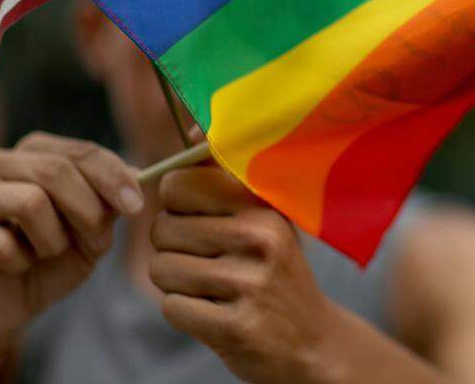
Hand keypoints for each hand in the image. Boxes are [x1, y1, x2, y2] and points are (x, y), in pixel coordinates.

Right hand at [0, 132, 142, 337]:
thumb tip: (137, 174)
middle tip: (94, 240)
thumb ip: (109, 203)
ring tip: (45, 253)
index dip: (113, 177)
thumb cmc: (50, 259)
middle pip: (56, 171)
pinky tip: (14, 266)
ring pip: (30, 202)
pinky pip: (0, 243)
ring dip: (53, 240)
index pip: (80, 152)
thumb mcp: (91, 232)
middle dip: (87, 211)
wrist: (6, 305)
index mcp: (33, 152)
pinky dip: (20, 262)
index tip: (136, 206)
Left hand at [149, 165, 342, 383]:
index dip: (174, 206)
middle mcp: (258, 239)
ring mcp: (248, 284)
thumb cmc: (275, 271)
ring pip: (161, 269)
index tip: (196, 220)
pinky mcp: (235, 327)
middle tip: (205, 262)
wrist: (313, 343)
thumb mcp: (264, 218)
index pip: (177, 186)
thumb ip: (222, 176)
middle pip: (162, 229)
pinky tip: (214, 313)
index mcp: (261, 207)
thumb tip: (191, 131)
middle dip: (172, 249)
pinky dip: (184, 313)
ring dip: (176, 284)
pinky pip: (171, 307)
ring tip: (210, 288)